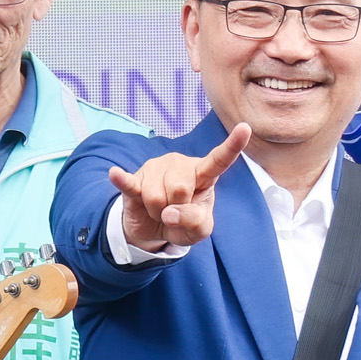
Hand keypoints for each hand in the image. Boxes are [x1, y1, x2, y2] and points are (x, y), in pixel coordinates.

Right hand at [110, 128, 246, 253]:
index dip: (232, 146)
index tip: (245, 128)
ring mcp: (156, 169)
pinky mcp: (134, 180)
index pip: (219, 160)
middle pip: (179, 189)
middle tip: (173, 211)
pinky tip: (115, 174)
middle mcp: (180, 166)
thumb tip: (170, 213)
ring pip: (156, 197)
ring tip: (159, 209)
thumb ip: (196, 221)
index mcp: (203, 175)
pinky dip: (122, 181)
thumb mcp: (199, 230)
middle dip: (175, 209)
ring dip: (157, 212)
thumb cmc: (183, 223)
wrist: (154, 230)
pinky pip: (128, 183)